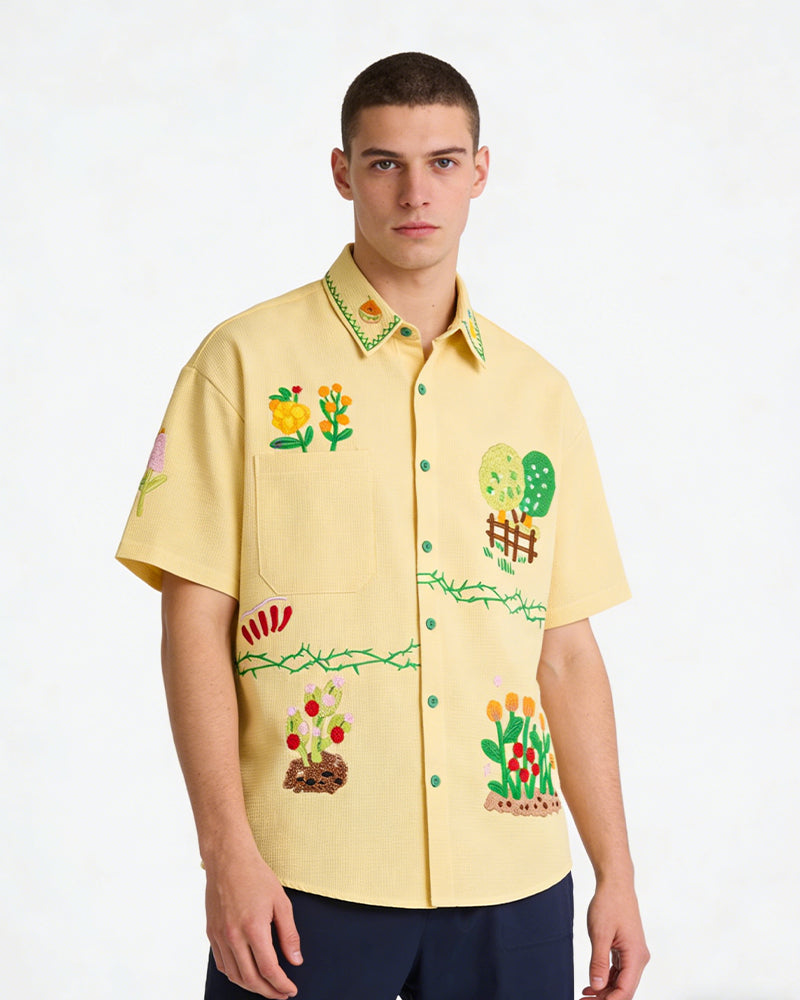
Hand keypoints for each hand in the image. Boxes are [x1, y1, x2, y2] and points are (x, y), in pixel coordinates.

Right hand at [205, 847, 302, 998]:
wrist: (228, 859)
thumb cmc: (256, 876)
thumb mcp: (281, 902)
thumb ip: (289, 934)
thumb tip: (295, 960)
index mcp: (253, 928)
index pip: (268, 969)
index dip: (281, 984)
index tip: (290, 989)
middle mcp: (233, 936)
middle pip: (250, 978)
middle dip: (268, 991)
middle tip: (281, 993)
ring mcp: (219, 936)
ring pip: (234, 975)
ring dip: (251, 986)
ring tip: (266, 986)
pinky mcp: (211, 933)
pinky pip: (221, 964)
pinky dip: (235, 975)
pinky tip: (246, 973)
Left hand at [581, 879, 648, 999]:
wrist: (616, 884)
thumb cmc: (609, 904)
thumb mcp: (600, 934)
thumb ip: (598, 962)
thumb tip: (597, 987)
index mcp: (635, 956)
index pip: (625, 990)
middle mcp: (639, 958)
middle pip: (624, 989)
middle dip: (605, 999)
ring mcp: (634, 954)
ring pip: (621, 982)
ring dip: (604, 991)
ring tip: (584, 997)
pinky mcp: (627, 950)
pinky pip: (619, 972)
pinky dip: (606, 980)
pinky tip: (591, 986)